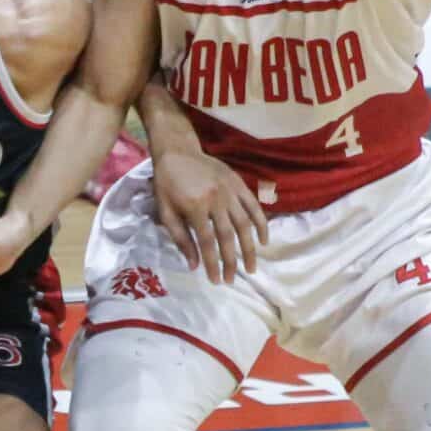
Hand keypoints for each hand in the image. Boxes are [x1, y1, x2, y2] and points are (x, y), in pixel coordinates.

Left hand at [151, 146, 267, 282]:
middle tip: (233, 280)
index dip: (213, 264)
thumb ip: (180, 238)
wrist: (178, 150)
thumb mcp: (166, 211)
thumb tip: (195, 265)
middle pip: (228, 236)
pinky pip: (254, 206)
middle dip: (232, 261)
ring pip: (244, 224)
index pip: (208, 242)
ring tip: (251, 268)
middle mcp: (216, 199)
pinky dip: (261, 224)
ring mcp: (230, 191)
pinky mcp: (239, 184)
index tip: (216, 280)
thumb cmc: (168, 183)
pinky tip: (264, 241)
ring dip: (249, 248)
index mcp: (195, 206)